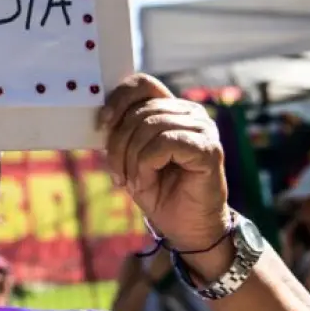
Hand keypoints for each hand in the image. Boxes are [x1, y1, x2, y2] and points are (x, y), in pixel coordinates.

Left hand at [100, 74, 228, 252]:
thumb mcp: (131, 158)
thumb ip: (122, 133)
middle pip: (140, 111)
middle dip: (119, 144)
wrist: (186, 227)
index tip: (102, 124)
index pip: (143, 84)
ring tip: (132, 181)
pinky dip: (146, 164)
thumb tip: (101, 117)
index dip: (118, 99)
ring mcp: (203, 129)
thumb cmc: (160, 191)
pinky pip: (165, 143)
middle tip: (117, 174)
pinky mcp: (209, 149)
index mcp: (172, 109)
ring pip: (150, 126)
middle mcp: (191, 113)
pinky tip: (145, 182)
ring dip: (131, 159)